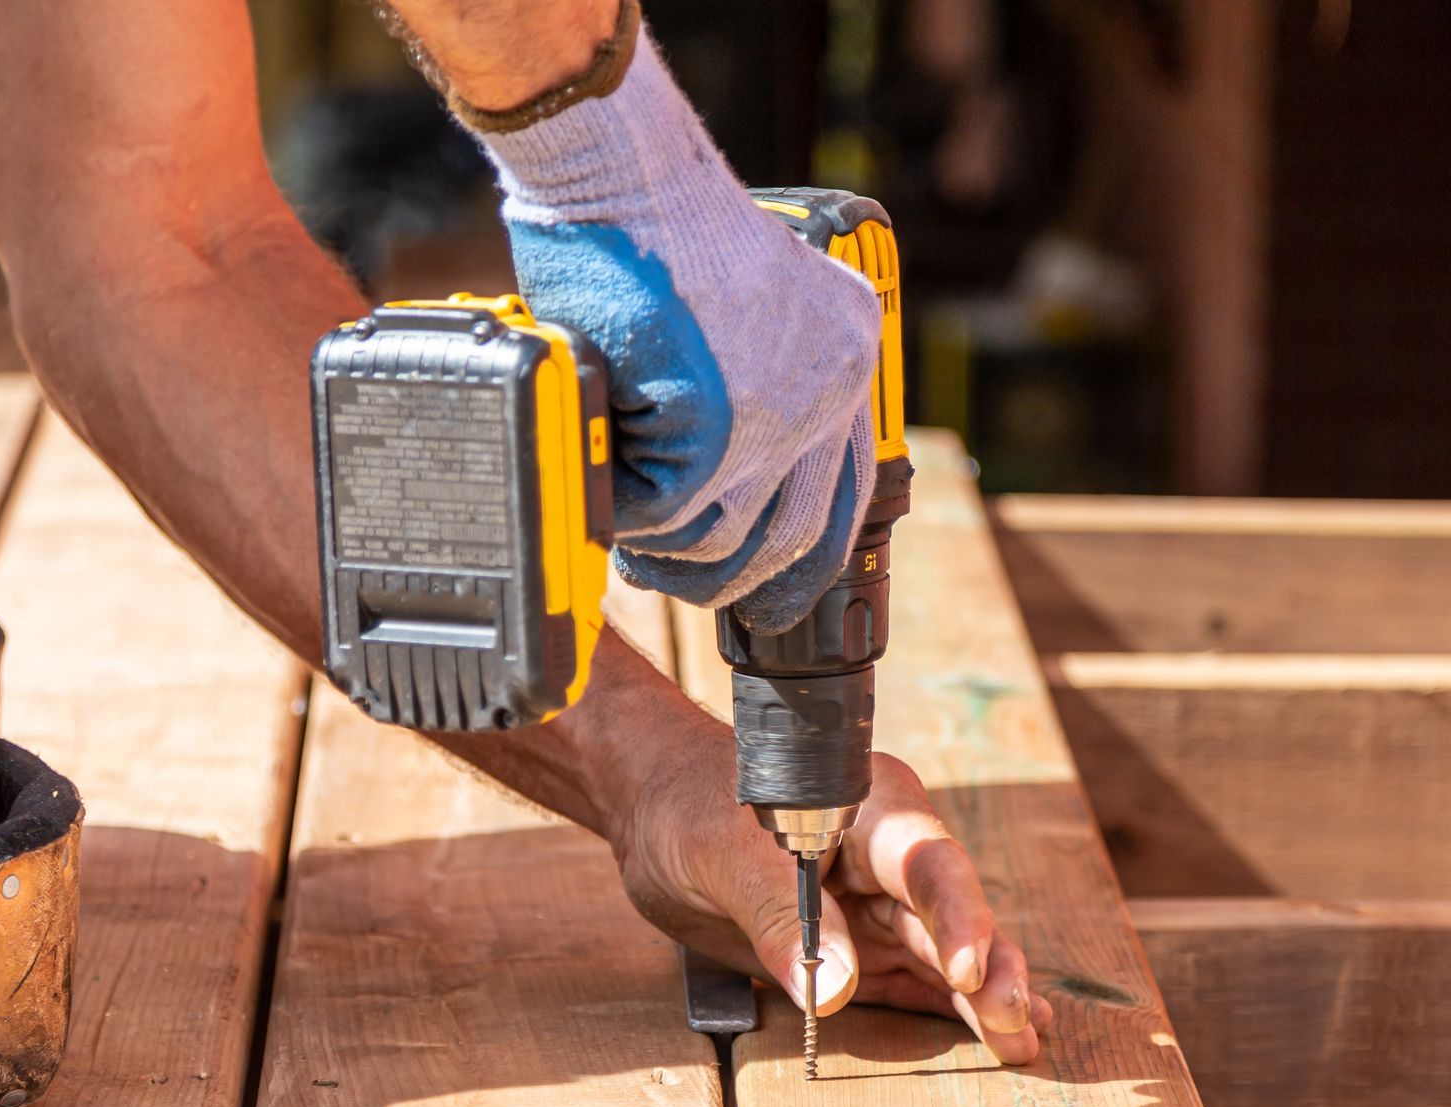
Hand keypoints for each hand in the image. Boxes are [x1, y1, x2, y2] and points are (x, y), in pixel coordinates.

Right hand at [459, 20, 882, 633]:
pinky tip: (603, 475)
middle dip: (729, 579)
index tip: (767, 584)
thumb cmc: (647, 221)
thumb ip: (740, 376)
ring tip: (619, 508)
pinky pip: (662, 514)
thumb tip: (701, 466)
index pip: (847, 486)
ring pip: (719, 536)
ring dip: (659, 538)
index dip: (802, 551)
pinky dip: (623, 508)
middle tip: (671, 577)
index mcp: (845, 348)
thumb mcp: (727, 304)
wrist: (620, 178)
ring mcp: (783, 413)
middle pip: (792, 536)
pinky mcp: (720, 432)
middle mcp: (834, 385)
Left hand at [613, 746, 1051, 1062]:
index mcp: (870, 810)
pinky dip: (951, 1012)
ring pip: (945, 956)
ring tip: (1024, 1045)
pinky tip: (1001, 1037)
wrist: (659, 817)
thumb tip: (833, 986)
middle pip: (952, 916)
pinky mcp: (862, 951)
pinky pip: (914, 983)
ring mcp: (881, 907)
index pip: (927, 863)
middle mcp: (891, 858)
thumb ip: (776, 912)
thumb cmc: (691, 811)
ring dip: (984, 1000)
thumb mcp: (723, 855)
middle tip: (1015, 1025)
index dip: (957, 915)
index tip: (966, 970)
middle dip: (987, 971)